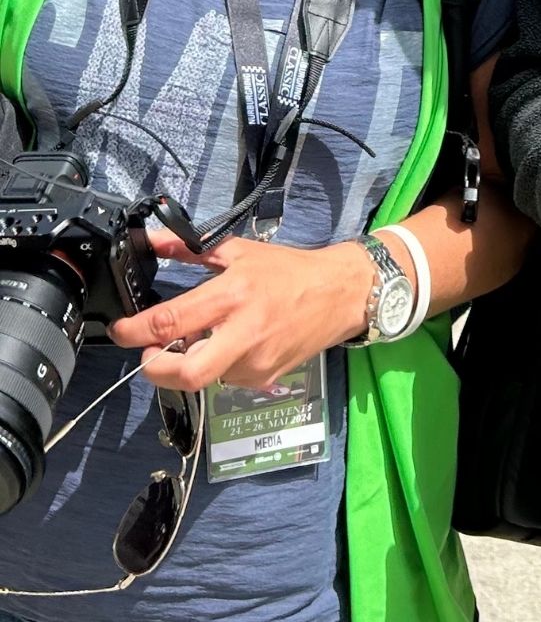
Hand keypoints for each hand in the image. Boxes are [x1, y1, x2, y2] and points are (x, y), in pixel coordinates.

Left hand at [109, 230, 374, 392]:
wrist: (339, 295)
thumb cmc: (288, 270)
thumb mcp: (238, 251)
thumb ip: (190, 250)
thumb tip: (153, 242)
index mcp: (231, 295)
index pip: (171, 321)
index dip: (135, 331)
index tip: (120, 330)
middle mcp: (242, 333)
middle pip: (186, 373)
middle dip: (155, 370)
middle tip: (149, 354)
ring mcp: (255, 362)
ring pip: (204, 377)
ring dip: (191, 363)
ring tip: (200, 340)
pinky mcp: (264, 379)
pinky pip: (226, 379)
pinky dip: (218, 366)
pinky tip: (230, 345)